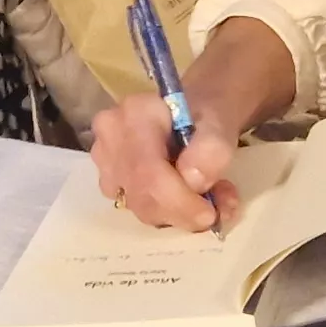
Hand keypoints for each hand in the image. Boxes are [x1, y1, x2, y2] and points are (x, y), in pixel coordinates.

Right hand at [84, 15, 294, 233]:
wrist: (194, 112)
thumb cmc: (205, 115)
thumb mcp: (220, 124)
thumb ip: (211, 148)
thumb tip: (192, 181)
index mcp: (135, 113)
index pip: (148, 171)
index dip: (179, 202)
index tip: (210, 214)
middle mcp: (110, 136)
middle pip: (141, 196)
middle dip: (184, 211)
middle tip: (218, 207)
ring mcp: (105, 160)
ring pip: (141, 207)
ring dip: (179, 213)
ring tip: (209, 196)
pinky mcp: (109, 180)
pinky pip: (139, 209)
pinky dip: (168, 212)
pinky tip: (186, 197)